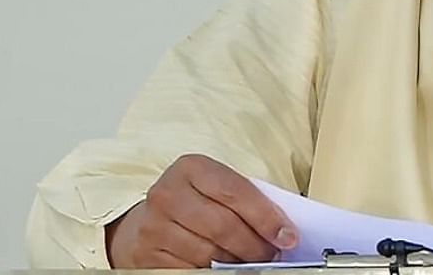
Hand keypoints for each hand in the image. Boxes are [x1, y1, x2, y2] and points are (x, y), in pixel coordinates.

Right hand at [105, 154, 297, 267]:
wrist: (145, 220)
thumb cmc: (193, 201)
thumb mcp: (215, 187)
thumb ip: (244, 199)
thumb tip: (282, 228)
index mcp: (191, 168)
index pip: (236, 193)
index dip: (266, 217)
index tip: (287, 237)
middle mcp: (168, 194)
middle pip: (224, 226)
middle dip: (256, 246)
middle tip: (272, 255)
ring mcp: (154, 226)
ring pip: (209, 253)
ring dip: (238, 263)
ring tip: (252, 262)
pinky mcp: (147, 256)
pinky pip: (191, 270)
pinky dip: (214, 273)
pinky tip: (225, 269)